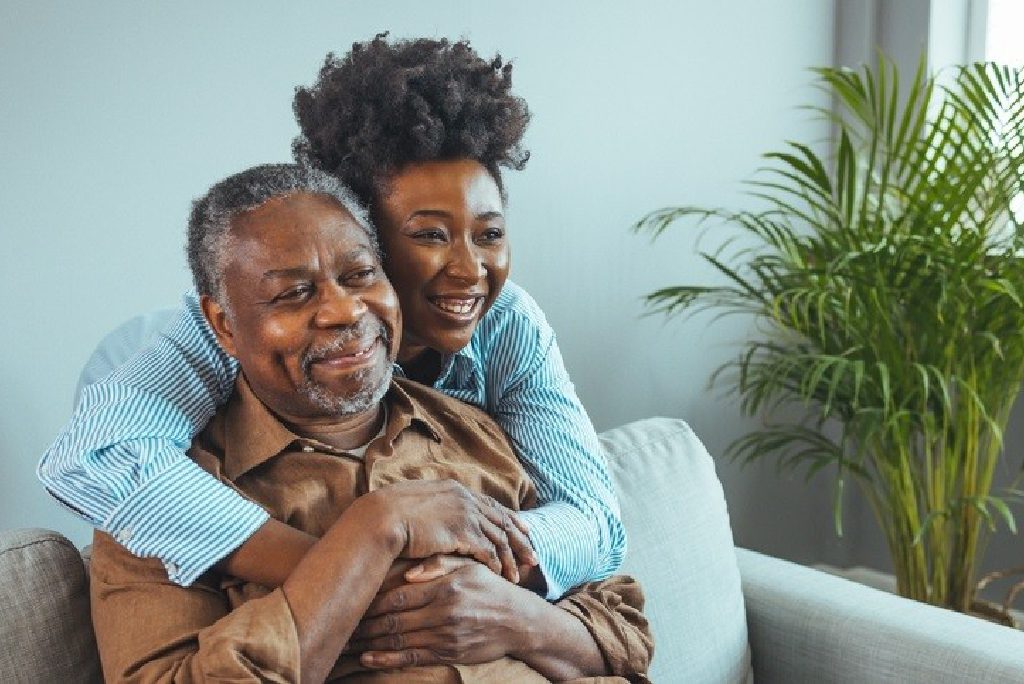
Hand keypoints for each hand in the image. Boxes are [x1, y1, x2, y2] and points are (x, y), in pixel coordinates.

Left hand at [347, 557, 539, 668]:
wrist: (518, 621)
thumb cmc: (489, 588)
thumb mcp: (469, 566)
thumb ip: (440, 562)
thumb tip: (408, 571)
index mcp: (445, 587)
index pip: (399, 595)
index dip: (372, 600)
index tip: (352, 600)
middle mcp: (444, 612)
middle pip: (393, 620)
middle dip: (364, 624)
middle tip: (341, 624)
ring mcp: (446, 636)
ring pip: (399, 640)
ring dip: (369, 643)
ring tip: (347, 642)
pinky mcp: (449, 654)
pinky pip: (412, 658)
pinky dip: (387, 660)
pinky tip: (368, 659)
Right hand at [371, 480, 536, 582]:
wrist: (381, 518)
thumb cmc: (390, 515)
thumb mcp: (417, 504)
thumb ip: (434, 508)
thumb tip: (436, 516)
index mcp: (456, 489)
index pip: (492, 505)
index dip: (510, 518)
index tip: (524, 529)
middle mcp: (466, 499)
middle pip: (503, 521)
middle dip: (521, 540)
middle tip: (534, 557)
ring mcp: (465, 514)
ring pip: (499, 538)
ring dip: (510, 558)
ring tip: (518, 576)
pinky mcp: (462, 532)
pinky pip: (488, 551)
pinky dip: (496, 564)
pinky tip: (500, 576)